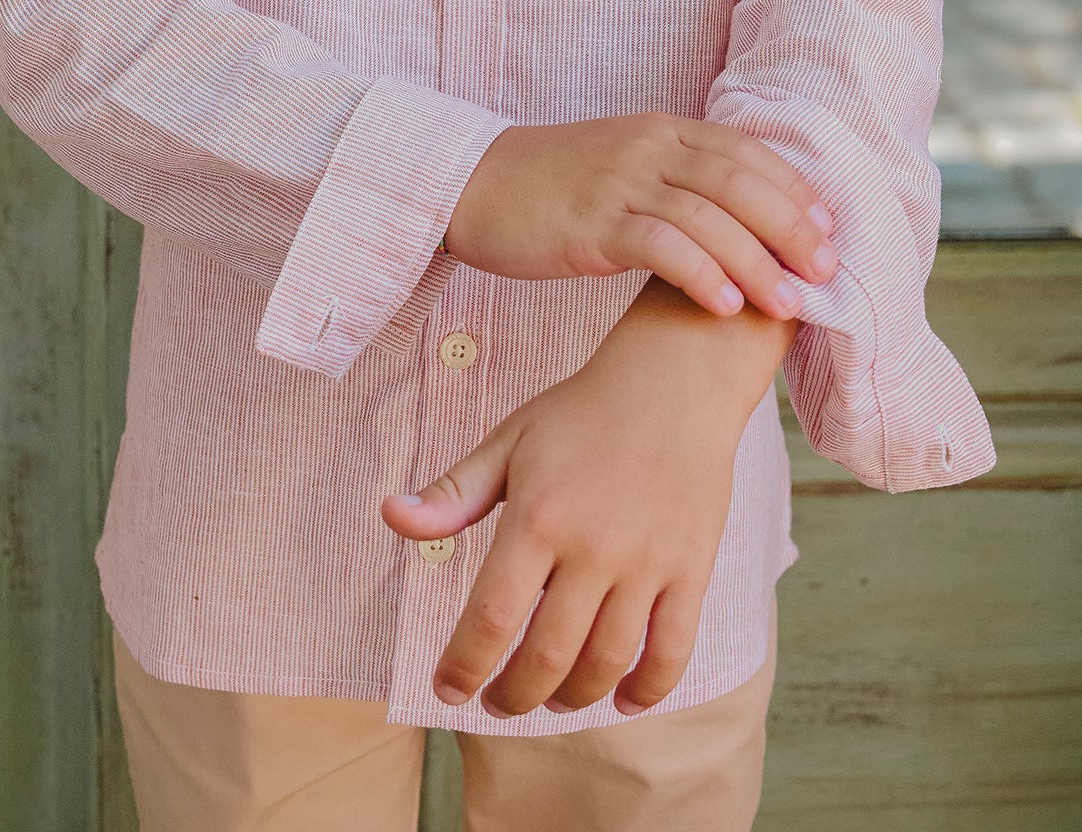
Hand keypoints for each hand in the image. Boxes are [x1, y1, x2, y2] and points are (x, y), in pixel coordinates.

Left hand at [380, 307, 765, 718]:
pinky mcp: (691, 569)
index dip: (464, 666)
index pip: (492, 617)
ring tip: (551, 699)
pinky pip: (672, 651)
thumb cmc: (582, 411)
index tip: (448, 689)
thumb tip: (390, 516)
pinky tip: (622, 699)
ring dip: (572, 697)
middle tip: (497, 702)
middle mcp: (593, 547)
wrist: (675, 380)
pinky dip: (647, 689)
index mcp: (538, 517)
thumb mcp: (509, 441)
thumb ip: (453, 493)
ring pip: (606, 663)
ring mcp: (647, 563)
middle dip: (514, 695)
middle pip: (547, 657)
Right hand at [445, 113, 836, 321]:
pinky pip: (659, 244)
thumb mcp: (624, 167)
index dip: (794, 189)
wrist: (474, 183)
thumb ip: (677, 181)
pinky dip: (700, 273)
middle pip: (740, 181)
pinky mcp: (591, 222)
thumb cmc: (552, 186)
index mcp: (663, 131)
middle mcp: (649, 147)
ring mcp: (620, 182)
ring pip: (709, 215)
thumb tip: (740, 223)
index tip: (830, 230)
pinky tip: (726, 305)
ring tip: (790, 304)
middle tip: (828, 272)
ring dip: (757, 261)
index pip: (747, 151)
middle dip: (791, 227)